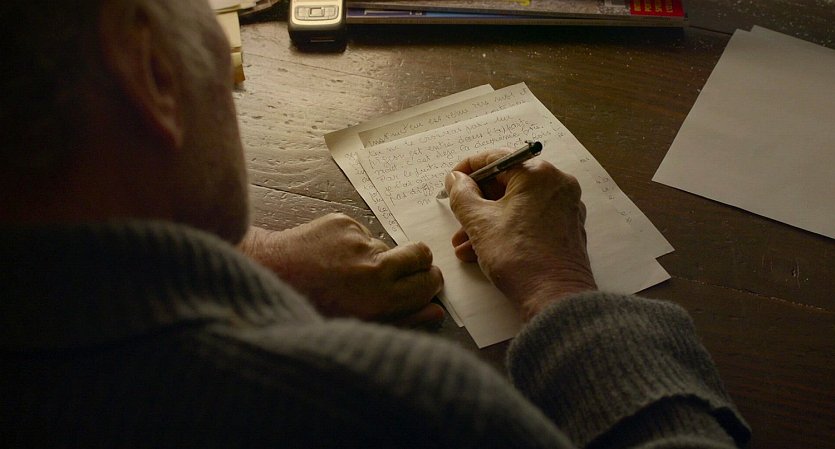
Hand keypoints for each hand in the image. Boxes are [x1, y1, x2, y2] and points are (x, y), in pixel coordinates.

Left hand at [239, 214, 443, 325]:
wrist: (267, 275)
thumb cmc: (310, 307)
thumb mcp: (357, 326)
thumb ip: (403, 319)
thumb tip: (436, 310)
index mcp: (380, 298)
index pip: (429, 281)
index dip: (429, 283)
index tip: (423, 285)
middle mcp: (373, 266)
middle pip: (421, 254)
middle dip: (419, 263)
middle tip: (402, 273)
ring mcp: (358, 241)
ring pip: (387, 246)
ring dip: (376, 257)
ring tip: (346, 271)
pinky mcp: (342, 222)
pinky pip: (363, 233)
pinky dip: (353, 244)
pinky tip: (331, 257)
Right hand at [445, 149, 595, 320]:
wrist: (554, 298)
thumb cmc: (520, 259)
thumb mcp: (478, 222)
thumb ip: (461, 194)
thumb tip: (456, 180)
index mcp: (538, 174)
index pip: (496, 158)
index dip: (467, 169)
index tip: (452, 182)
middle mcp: (557, 185)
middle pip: (507, 183)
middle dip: (477, 204)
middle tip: (457, 217)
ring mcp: (566, 207)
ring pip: (517, 205)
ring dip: (488, 222)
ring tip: (464, 245)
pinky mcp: (567, 229)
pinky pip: (531, 220)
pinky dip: (508, 230)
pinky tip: (484, 251)